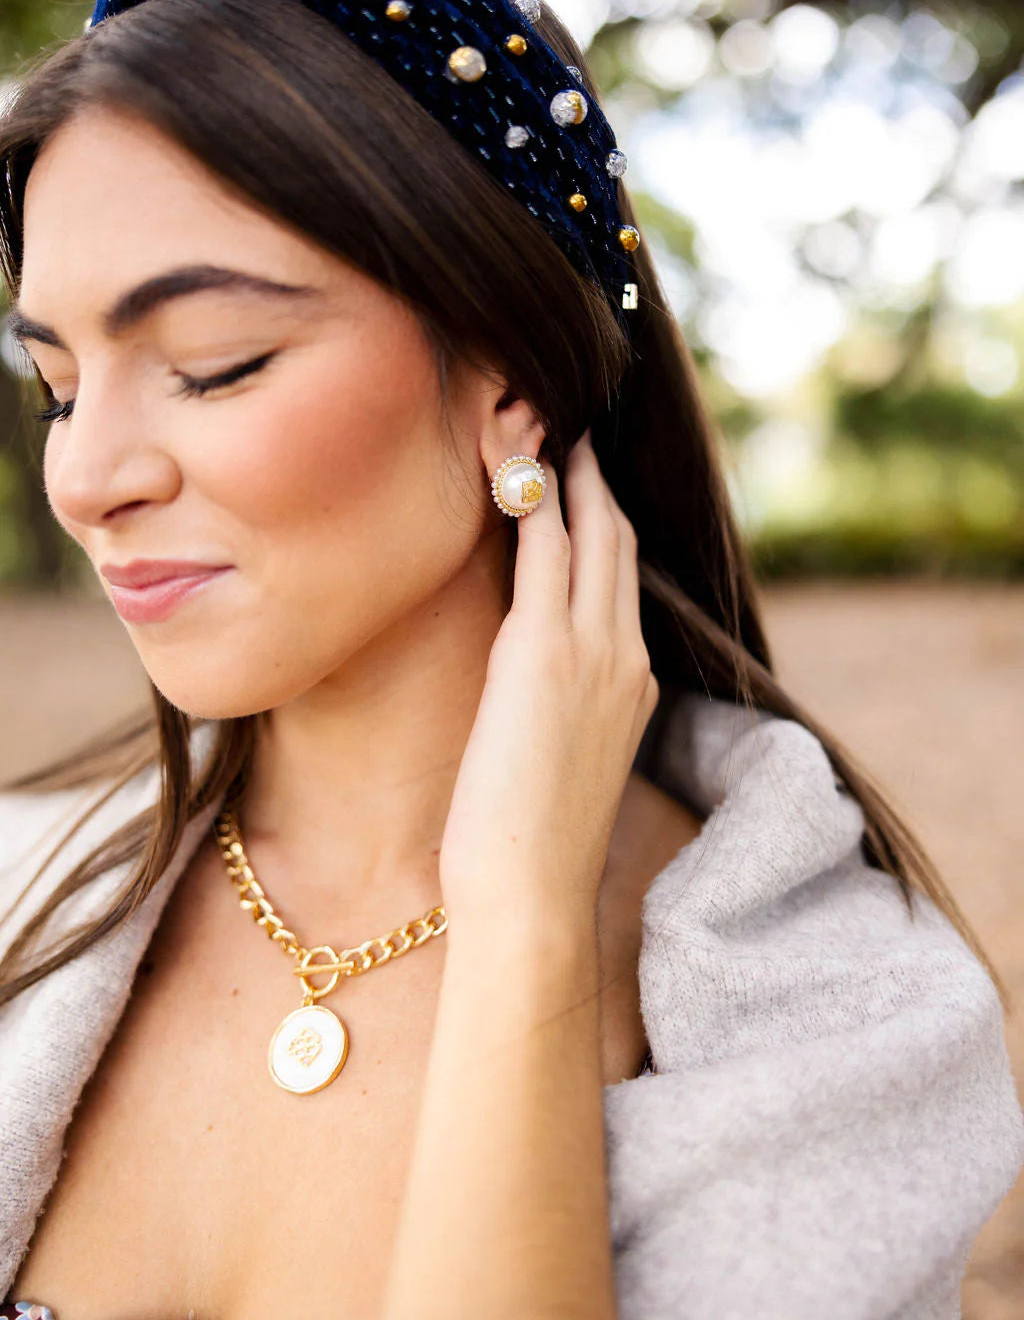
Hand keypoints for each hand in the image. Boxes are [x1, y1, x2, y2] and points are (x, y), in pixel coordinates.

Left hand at [439, 428, 659, 929]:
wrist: (531, 893)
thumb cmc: (532, 844)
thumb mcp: (562, 760)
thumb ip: (563, 705)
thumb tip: (533, 681)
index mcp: (633, 683)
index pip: (622, 581)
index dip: (605, 525)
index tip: (584, 486)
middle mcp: (625, 655)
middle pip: (617, 543)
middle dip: (595, 482)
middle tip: (568, 430)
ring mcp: (592, 650)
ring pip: (590, 534)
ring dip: (566, 476)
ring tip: (540, 426)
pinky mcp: (542, 652)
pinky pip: (544, 551)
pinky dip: (533, 501)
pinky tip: (515, 466)